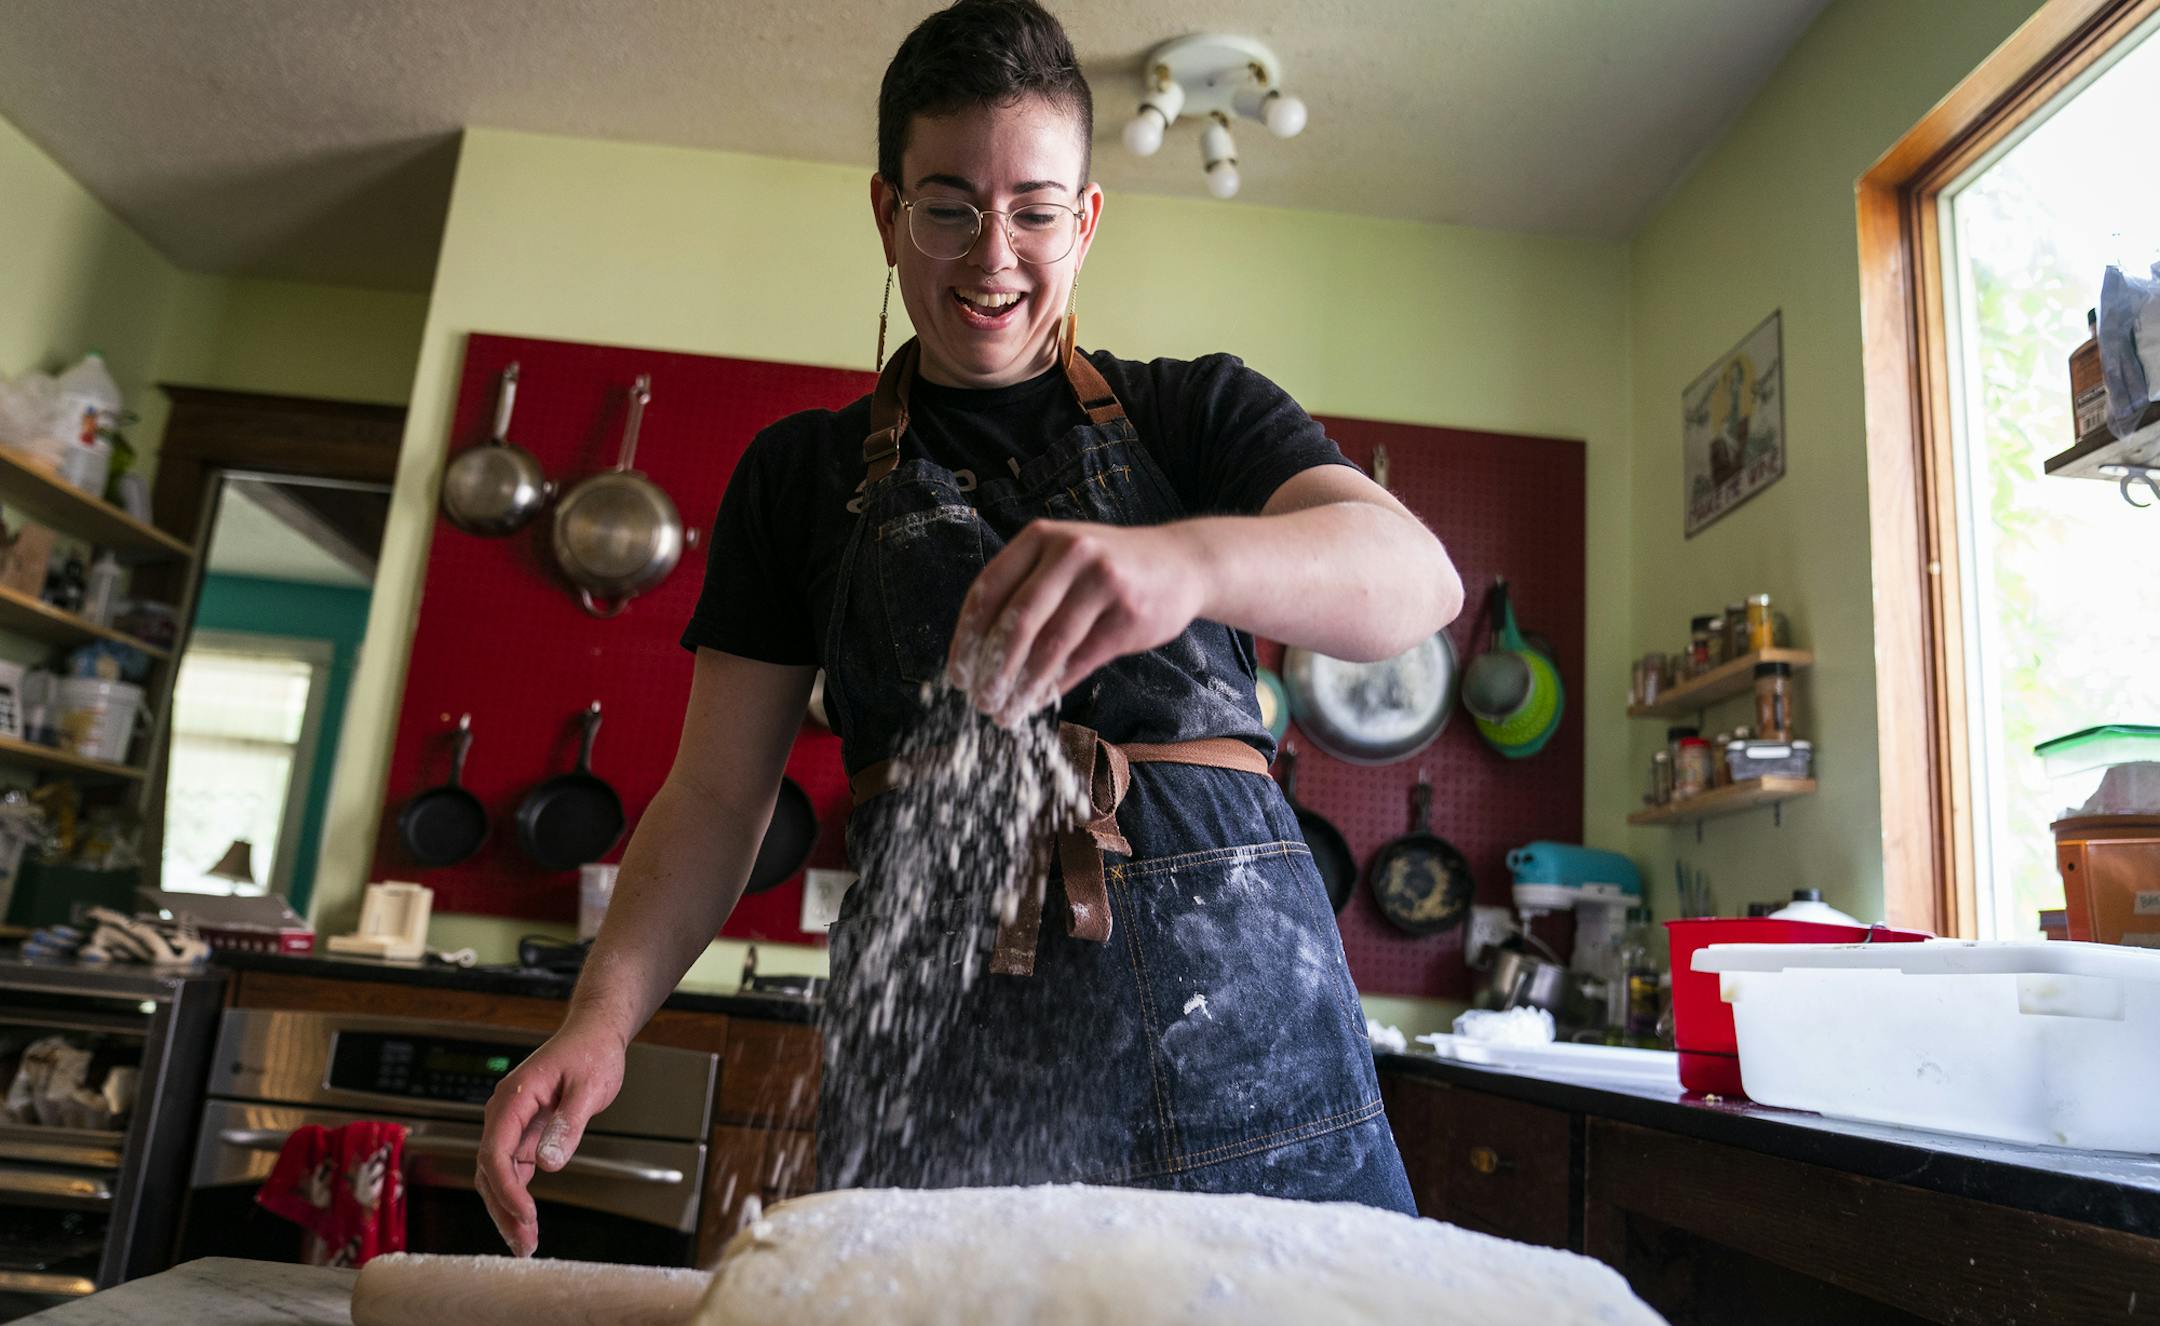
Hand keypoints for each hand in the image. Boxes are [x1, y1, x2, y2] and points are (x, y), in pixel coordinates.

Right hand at [475, 1017, 626, 1257]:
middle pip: (489, 1169)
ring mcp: (511, 1124)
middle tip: (524, 1243)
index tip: (526, 1215)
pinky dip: (516, 1196)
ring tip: (524, 1242)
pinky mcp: (523, 1133)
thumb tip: (550, 1162)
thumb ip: (569, 1123)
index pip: (495, 1152)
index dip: (507, 1189)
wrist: (593, 1034)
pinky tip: (525, 1221)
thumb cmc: (591, 1053)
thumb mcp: (589, 1087)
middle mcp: (505, 1112)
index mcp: (514, 1098)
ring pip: (496, 1174)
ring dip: (506, 1209)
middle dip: (503, 1209)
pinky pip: (511, 1170)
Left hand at [946, 519, 1206, 725]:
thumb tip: (977, 653)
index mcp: (1042, 537)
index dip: (968, 637)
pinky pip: (1081, 660)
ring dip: (1022, 686)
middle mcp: (1071, 553)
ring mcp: (1103, 583)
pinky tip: (1038, 703)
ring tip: (1005, 711)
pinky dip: (1054, 687)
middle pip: (1017, 620)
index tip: (958, 673)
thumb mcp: (1064, 558)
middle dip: (993, 668)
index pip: (989, 589)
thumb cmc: (1109, 567)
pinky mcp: (1129, 616)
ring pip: (1049, 646)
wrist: (1182, 563)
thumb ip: (1024, 590)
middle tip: (979, 700)